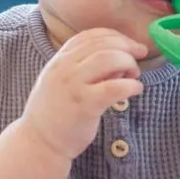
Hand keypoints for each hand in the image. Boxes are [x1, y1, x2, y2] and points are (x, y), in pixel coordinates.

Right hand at [21, 29, 146, 159]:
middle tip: (140, 57)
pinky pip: (115, 87)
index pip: (90, 35)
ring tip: (134, 76)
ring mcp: (73, 85)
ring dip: (129, 64)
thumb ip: (84, 69)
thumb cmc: (55, 114)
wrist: (39, 143)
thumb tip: (118, 61)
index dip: (115, 36)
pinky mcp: (85, 105)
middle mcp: (64, 68)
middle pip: (104, 44)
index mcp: (59, 60)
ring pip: (110, 59)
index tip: (129, 45)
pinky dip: (131, 86)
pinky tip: (136, 90)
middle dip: (128, 47)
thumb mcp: (62, 83)